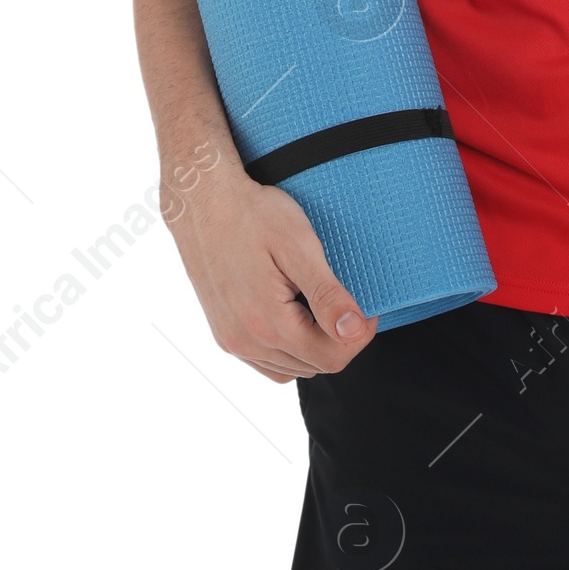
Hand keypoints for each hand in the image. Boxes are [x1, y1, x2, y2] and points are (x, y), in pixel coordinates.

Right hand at [166, 161, 378, 381]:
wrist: (203, 200)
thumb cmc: (252, 215)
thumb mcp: (299, 247)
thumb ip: (327, 295)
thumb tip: (354, 330)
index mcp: (268, 324)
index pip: (331, 358)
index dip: (358, 334)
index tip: (365, 304)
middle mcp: (246, 342)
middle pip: (312, 365)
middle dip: (338, 338)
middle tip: (346, 299)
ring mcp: (231, 341)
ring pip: (289, 368)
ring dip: (313, 346)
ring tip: (320, 306)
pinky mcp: (223, 333)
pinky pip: (265, 361)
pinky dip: (287, 350)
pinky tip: (294, 319)